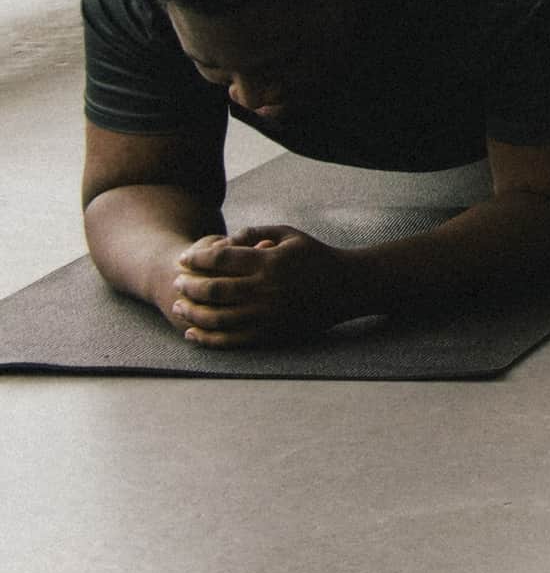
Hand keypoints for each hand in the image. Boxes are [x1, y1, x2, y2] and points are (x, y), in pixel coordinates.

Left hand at [166, 226, 357, 347]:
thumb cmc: (316, 256)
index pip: (219, 259)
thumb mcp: (290, 234)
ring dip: (193, 313)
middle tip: (178, 283)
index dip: (195, 259)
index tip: (183, 260)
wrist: (349, 287)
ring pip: (218, 318)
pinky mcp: (273, 334)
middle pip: (213, 289)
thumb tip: (223, 240)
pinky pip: (232, 340)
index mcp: (270, 262)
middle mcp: (268, 289)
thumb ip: (255, 232)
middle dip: (188, 286)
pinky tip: (193, 333)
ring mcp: (270, 315)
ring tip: (181, 307)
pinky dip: (208, 339)